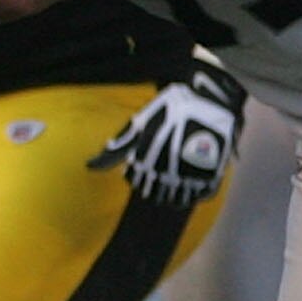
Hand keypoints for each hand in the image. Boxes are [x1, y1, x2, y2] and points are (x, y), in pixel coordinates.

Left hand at [92, 61, 246, 210]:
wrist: (210, 99)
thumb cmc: (170, 111)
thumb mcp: (141, 125)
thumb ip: (116, 149)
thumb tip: (89, 167)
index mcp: (148, 155)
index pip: (136, 183)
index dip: (139, 176)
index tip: (146, 165)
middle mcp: (166, 167)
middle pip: (155, 195)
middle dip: (155, 187)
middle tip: (163, 172)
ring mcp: (190, 173)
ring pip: (176, 201)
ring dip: (174, 194)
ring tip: (178, 177)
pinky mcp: (213, 174)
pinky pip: (201, 197)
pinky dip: (197, 194)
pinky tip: (195, 180)